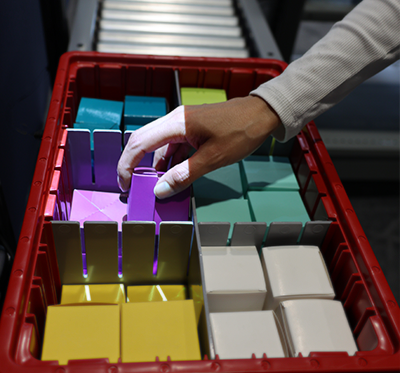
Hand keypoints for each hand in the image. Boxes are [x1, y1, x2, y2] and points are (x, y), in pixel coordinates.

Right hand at [117, 95, 280, 197]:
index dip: (127, 165)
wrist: (263, 115)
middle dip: (134, 165)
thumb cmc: (241, 131)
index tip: (125, 184)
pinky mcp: (192, 130)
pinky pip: (173, 147)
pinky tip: (175, 176)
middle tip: (132, 186)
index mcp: (177, 123)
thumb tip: (160, 190)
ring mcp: (183, 124)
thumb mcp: (212, 159)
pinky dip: (171, 162)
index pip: (139, 143)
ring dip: (155, 166)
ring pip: (159, 146)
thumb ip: (184, 175)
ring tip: (157, 186)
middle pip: (144, 142)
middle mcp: (175, 120)